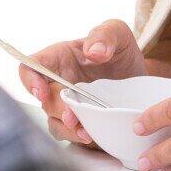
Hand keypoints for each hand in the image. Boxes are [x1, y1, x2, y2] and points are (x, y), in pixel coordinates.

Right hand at [20, 19, 147, 145]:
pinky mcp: (78, 120)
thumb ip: (105, 36)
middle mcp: (57, 82)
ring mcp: (66, 103)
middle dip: (56, 109)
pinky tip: (92, 136)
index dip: (29, 80)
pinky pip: (69, 133)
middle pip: (44, 99)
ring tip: (85, 133)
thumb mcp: (118, 33)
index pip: (31, 67)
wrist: (140, 75)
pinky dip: (76, 137)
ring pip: (53, 120)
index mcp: (59, 58)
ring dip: (66, 128)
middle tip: (73, 117)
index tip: (41, 92)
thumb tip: (94, 52)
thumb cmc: (120, 50)